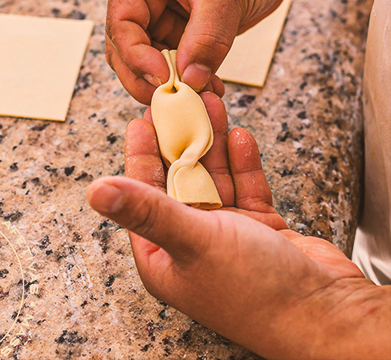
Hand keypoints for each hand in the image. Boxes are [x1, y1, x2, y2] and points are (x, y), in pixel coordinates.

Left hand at [87, 94, 390, 359]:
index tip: (142, 121)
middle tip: (180, 104)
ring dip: (214, 143)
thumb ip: (146, 210)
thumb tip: (94, 191)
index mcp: (164, 254)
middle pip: (180, 180)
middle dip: (182, 140)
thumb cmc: (254, 290)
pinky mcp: (259, 229)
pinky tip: (239, 137)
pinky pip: (246, 187)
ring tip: (212, 106)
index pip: (143, 195)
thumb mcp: (192, 241)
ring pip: (215, 178)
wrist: (327, 315)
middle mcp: (192, 243)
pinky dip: (242, 163)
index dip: (140, 156)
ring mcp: (227, 235)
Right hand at [105, 0, 292, 103]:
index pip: (121, 22)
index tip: (162, 79)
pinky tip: (208, 87)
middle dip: (146, 76)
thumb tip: (189, 82)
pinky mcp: (179, 28)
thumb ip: (206, 41)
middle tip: (171, 99)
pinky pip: (173, 61)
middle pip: (125, 47)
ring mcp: (159, 12)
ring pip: (148, 60)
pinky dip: (187, 78)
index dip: (136, 56)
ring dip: (169, 82)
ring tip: (198, 95)